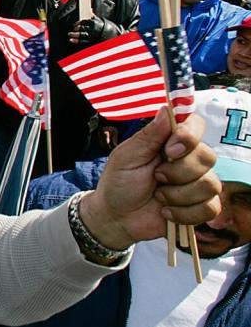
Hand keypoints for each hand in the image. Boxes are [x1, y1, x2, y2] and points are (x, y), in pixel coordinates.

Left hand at [69, 16, 114, 43]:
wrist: (114, 35)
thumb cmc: (108, 27)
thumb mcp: (101, 20)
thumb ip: (94, 16)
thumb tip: (90, 11)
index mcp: (94, 22)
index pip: (84, 21)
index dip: (78, 23)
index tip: (74, 24)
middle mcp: (92, 28)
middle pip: (81, 28)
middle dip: (76, 28)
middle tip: (72, 29)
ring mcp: (92, 35)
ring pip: (81, 34)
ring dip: (74, 34)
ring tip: (69, 34)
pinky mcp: (92, 41)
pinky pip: (83, 41)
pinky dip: (76, 41)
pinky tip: (72, 40)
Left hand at [80, 110, 220, 249]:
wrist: (117, 217)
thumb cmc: (119, 182)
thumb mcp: (126, 156)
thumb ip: (149, 135)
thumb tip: (167, 109)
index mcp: (169, 141)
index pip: (196, 125)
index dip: (190, 136)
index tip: (170, 149)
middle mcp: (188, 159)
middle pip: (207, 157)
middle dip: (179, 171)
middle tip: (156, 177)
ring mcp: (197, 183)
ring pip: (210, 184)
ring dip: (178, 194)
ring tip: (158, 196)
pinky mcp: (201, 206)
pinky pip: (210, 207)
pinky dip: (184, 213)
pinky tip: (166, 211)